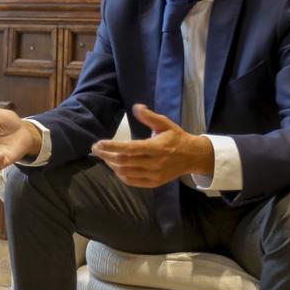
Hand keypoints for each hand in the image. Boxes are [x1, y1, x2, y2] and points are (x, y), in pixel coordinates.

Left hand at [90, 104, 213, 187]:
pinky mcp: (154, 182)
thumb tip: (136, 107)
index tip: (99, 143)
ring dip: (112, 165)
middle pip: (123, 161)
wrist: (193, 156)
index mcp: (156, 147)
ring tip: (105, 157)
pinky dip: (120, 175)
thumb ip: (149, 117)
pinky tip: (116, 167)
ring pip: (125, 172)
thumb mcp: (165, 124)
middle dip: (106, 155)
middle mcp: (154, 163)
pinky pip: (132, 181)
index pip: (129, 148)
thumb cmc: (176, 138)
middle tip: (96, 149)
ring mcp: (154, 175)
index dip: (111, 147)